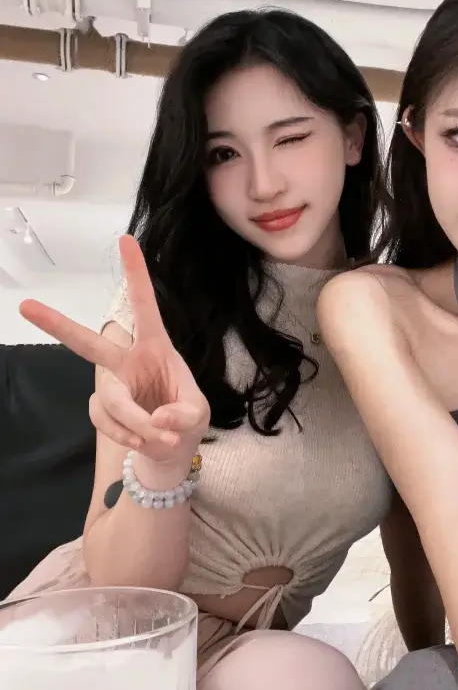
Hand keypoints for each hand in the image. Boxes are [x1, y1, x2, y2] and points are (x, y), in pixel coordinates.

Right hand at [19, 235, 209, 467]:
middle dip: (59, 326)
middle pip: (90, 344)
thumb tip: (156, 422)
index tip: (125, 239)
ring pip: (110, 400)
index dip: (135, 274)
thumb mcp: (198, 414)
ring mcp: (112, 385)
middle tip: (26, 306)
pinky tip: (144, 442)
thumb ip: (183, 415)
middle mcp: (128, 360)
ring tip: (160, 438)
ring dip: (136, 423)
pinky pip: (107, 422)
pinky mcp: (103, 409)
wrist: (173, 450)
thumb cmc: (187, 419)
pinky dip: (129, 435)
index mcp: (156, 346)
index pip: (145, 305)